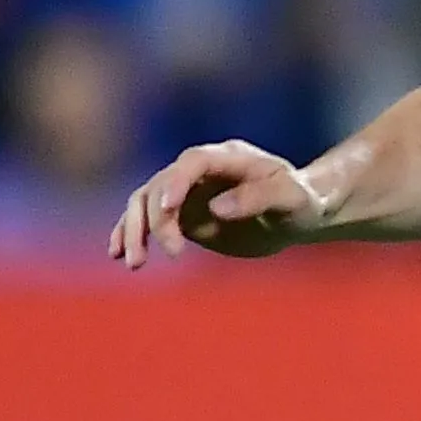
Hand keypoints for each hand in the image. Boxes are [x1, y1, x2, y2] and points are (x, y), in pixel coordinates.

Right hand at [110, 140, 323, 267]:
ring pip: (145, 202)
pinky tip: (119, 254)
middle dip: (159, 219)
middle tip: (172, 252)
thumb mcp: (292, 199)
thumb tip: (217, 208)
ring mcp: (187, 191)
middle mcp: (200, 170)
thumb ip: (260, 197)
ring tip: (134, 263)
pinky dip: (131, 234)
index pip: (193, 162)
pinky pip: (148, 220)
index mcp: (229, 158)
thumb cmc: (302, 202)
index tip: (168, 209)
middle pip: (162, 185)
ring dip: (135, 230)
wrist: (299, 214)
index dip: (177, 182)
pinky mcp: (182, 213)